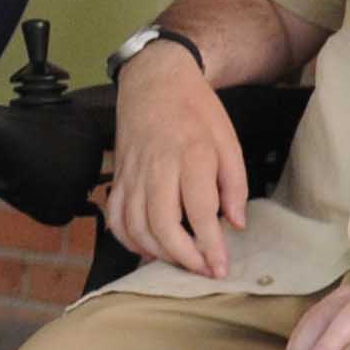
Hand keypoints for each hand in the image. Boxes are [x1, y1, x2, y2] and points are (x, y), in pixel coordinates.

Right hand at [98, 43, 250, 277]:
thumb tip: (235, 224)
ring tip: (180, 260)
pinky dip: (127, 239)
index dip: (210, 245)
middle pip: (162, 224)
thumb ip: (234, 185)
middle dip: (183, 257)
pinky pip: (114, 216)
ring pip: (136, 225)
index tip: (220, 268)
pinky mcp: (118, 175)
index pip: (199, 211)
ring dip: (157, 252)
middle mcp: (158, 166)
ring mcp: (133, 172)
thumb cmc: (196, 110)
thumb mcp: (228, 140)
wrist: (155, 79)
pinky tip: (147, 247)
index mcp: (191, 155)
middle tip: (202, 270)